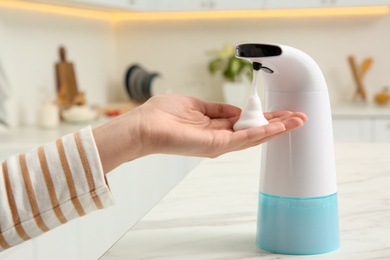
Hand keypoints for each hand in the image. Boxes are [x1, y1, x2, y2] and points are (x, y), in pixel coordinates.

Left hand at [93, 95, 306, 172]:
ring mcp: (220, 144)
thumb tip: (237, 109)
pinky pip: (245, 138)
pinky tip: (280, 126)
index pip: (246, 123)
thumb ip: (218, 109)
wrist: (146, 125)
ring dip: (278, 129)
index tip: (281, 111)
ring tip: (297, 121)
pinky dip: (264, 132)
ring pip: (255, 137)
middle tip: (300, 118)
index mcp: (215, 127)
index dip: (265, 117)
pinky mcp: (217, 146)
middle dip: (278, 124)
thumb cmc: (164, 115)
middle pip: (256, 131)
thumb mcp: (197, 106)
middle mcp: (220, 137)